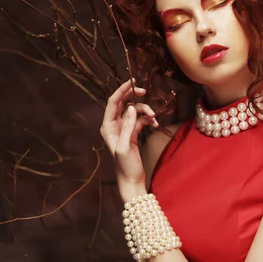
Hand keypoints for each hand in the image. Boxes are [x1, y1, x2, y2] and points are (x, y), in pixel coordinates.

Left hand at [100, 79, 158, 200]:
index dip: (122, 90)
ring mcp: (123, 128)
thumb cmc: (125, 166)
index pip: (113, 102)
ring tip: (154, 117)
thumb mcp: (125, 146)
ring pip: (134, 111)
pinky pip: (140, 120)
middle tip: (145, 92)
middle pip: (123, 103)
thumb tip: (130, 108)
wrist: (132, 180)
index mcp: (107, 127)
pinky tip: (155, 124)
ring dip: (145, 111)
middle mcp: (113, 125)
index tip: (133, 81)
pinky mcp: (132, 133)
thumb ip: (127, 126)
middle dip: (135, 97)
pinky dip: (148, 120)